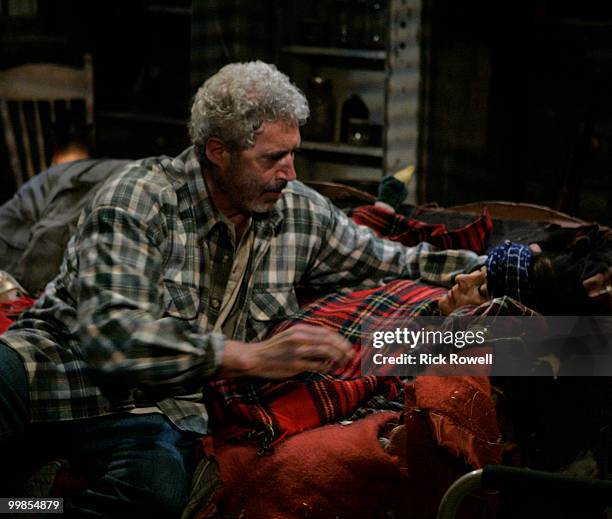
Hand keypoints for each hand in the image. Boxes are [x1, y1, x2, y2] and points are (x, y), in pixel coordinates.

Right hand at [218, 324, 353, 378]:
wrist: (255, 357)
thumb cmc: (274, 348)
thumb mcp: (290, 335)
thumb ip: (307, 336)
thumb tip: (327, 341)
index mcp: (300, 329)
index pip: (327, 332)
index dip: (340, 339)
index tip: (347, 346)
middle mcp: (300, 338)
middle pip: (329, 341)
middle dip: (343, 348)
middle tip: (351, 356)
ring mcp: (298, 351)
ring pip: (326, 352)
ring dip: (338, 358)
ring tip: (343, 363)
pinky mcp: (295, 364)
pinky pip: (317, 365)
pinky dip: (326, 367)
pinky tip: (329, 369)